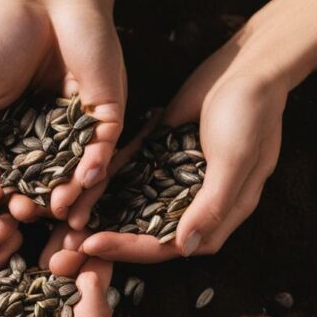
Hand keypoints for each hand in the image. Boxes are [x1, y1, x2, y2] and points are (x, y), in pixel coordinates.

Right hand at [0, 0, 125, 224]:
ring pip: (73, 171)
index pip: (1, 170)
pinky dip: (97, 165)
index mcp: (4, 131)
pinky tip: (86, 178)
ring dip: (68, 193)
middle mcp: (41, 136)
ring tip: (60, 209)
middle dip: (35, 199)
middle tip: (27, 213)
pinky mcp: (105, 113)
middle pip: (39, 180)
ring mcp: (75, 128)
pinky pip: (103, 146)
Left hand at [76, 50, 286, 261]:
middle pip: (145, 233)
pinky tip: (76, 187)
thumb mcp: (235, 161)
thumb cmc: (251, 114)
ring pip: (132, 206)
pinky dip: (104, 182)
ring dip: (102, 215)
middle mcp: (194, 202)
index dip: (131, 250)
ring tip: (66, 222)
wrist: (248, 65)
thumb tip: (183, 248)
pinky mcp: (159, 152)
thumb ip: (211, 205)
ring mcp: (175, 177)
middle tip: (68, 243)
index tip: (93, 246)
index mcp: (219, 214)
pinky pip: (128, 173)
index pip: (169, 246)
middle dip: (108, 239)